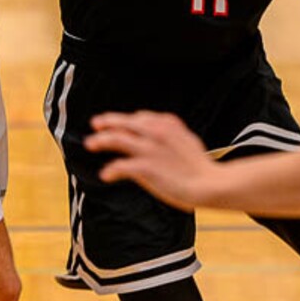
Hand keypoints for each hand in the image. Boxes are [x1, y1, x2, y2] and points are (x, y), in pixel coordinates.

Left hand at [85, 111, 215, 209]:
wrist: (208, 183)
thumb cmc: (200, 166)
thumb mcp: (187, 139)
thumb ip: (170, 132)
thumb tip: (158, 128)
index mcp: (167, 123)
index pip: (140, 117)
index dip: (126, 120)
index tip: (119, 124)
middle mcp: (155, 132)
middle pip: (124, 123)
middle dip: (107, 121)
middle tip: (95, 123)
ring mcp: (149, 149)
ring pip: (117, 139)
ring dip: (101, 140)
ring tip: (91, 143)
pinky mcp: (145, 168)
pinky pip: (121, 166)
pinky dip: (111, 170)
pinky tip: (106, 174)